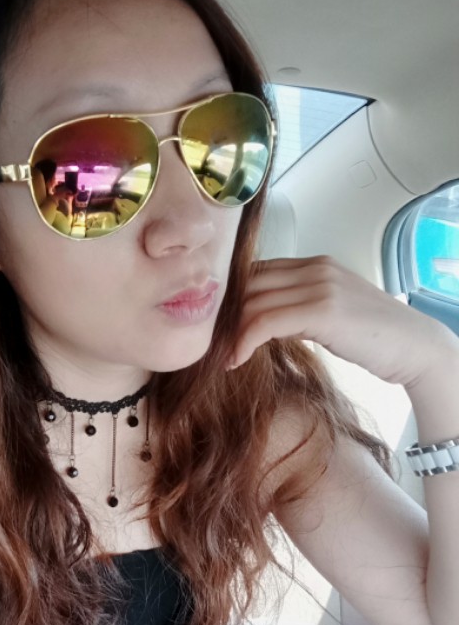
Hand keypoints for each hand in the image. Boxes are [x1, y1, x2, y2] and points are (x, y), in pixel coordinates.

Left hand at [227, 255, 458, 387]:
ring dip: (229, 332)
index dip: (230, 298)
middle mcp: (314, 268)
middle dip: (223, 314)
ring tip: (218, 354)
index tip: (215, 324)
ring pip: (252, 302)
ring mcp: (319, 286)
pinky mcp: (323, 310)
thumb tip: (258, 322)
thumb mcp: (329, 313)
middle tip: (207, 341)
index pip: (256, 272)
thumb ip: (296, 308)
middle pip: (249, 284)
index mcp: (314, 265)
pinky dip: (244, 341)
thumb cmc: (374, 337)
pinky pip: (266, 322)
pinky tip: (236, 359)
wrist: (417, 348)